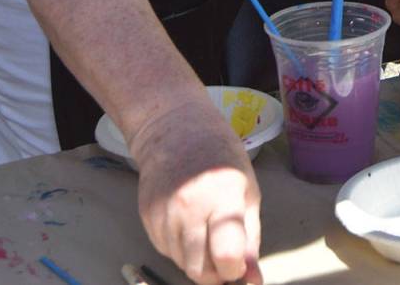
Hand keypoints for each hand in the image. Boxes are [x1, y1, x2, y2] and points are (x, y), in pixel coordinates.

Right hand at [130, 100, 262, 284]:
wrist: (175, 130)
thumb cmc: (222, 157)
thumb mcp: (248, 190)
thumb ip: (250, 237)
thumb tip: (252, 280)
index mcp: (222, 196)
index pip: (225, 254)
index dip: (234, 270)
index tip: (240, 265)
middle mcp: (189, 208)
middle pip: (199, 271)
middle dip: (216, 274)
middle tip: (226, 256)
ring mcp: (163, 214)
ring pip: (182, 265)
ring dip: (198, 260)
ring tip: (207, 229)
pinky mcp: (146, 219)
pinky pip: (166, 251)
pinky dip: (181, 248)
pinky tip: (189, 222)